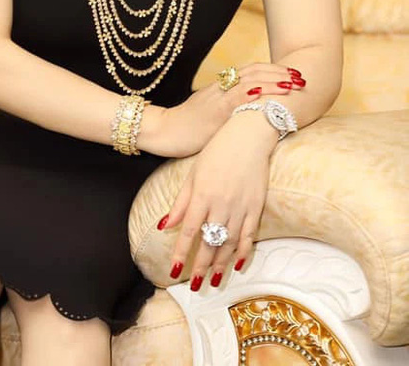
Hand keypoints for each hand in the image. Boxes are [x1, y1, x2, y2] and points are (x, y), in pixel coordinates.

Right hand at [157, 62, 304, 156]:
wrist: (163, 131)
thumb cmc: (187, 128)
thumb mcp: (213, 117)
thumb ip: (230, 112)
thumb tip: (251, 116)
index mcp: (223, 88)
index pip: (252, 72)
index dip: (273, 71)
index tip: (293, 73)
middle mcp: (222, 88)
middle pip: (254, 72)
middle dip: (279, 73)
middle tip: (301, 76)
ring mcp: (217, 98)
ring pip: (248, 82)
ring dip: (271, 82)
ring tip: (292, 83)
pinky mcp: (212, 112)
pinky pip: (232, 100)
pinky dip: (249, 94)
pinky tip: (263, 93)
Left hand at [157, 115, 274, 288]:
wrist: (249, 135)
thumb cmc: (217, 150)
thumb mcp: (193, 172)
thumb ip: (180, 201)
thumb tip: (165, 225)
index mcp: (202, 194)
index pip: (188, 230)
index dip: (180, 253)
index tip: (173, 271)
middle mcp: (221, 203)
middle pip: (208, 242)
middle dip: (199, 266)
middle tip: (194, 285)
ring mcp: (240, 207)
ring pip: (228, 243)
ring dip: (219, 264)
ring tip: (212, 281)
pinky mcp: (256, 207)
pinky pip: (249, 235)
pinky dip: (243, 252)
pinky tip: (237, 265)